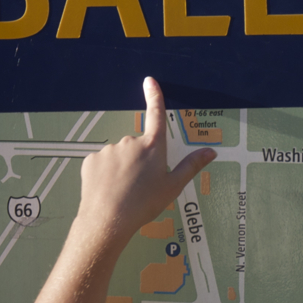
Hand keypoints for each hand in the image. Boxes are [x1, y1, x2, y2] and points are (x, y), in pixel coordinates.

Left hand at [76, 78, 214, 246]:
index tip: (150, 81)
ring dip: (122, 168)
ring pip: (119, 156)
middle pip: (137, 146)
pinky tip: (108, 190)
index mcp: (152, 147)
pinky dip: (105, 174)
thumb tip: (211, 151)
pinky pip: (102, 163)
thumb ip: (191, 165)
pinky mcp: (91, 160)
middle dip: (139, 160)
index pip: (156, 115)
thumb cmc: (143, 205)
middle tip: (140, 185)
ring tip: (123, 191)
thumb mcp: (173, 187)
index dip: (154, 96)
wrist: (108, 221)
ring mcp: (109, 150)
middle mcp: (130, 143)